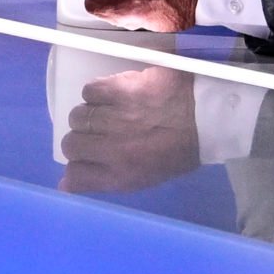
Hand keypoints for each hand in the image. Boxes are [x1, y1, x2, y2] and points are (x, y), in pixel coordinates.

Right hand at [60, 66, 200, 192]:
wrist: (207, 116)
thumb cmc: (179, 151)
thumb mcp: (145, 177)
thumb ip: (105, 180)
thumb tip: (66, 184)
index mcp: (122, 175)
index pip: (75, 175)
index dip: (76, 167)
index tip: (85, 160)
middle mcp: (113, 149)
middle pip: (71, 145)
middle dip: (81, 140)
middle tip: (98, 133)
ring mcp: (115, 117)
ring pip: (77, 116)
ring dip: (89, 115)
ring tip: (107, 113)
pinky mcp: (120, 89)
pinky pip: (89, 91)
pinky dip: (96, 93)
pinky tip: (111, 96)